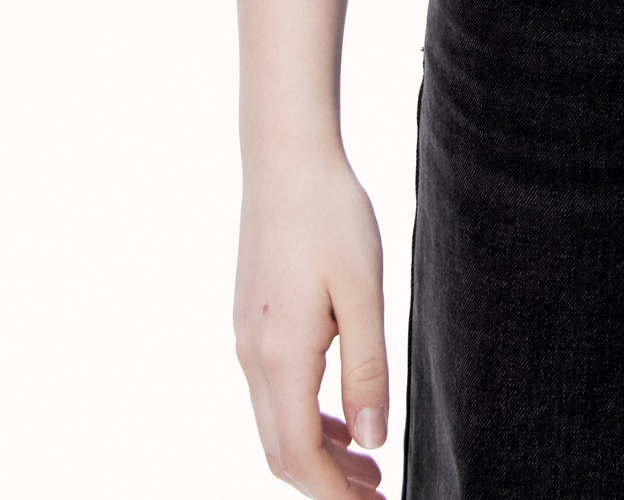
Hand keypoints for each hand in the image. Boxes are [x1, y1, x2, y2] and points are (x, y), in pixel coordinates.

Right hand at [234, 149, 388, 494]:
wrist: (285, 158)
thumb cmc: (331, 214)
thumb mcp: (364, 292)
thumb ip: (368, 370)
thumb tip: (372, 442)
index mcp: (280, 356)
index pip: (299, 456)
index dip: (332, 495)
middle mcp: (252, 356)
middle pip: (281, 450)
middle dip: (326, 484)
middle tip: (377, 495)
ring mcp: (245, 338)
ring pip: (275, 423)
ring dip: (318, 452)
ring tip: (369, 465)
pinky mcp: (250, 320)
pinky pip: (273, 391)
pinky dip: (306, 416)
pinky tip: (341, 414)